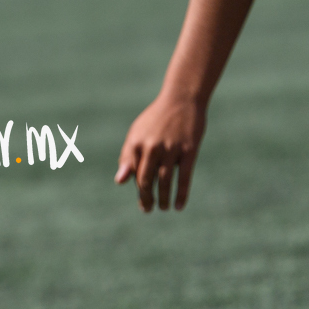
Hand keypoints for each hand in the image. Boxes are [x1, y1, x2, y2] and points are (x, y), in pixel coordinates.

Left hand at [114, 93, 207, 211]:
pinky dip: (181, 194)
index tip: (143, 201)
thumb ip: (128, 157)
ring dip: (164, 198)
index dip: (138, 189)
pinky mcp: (189, 150)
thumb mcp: (136, 133)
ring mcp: (171, 149)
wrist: (181, 99)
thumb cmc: (157, 119)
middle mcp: (152, 147)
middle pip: (146, 180)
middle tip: (148, 210)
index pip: (135, 174)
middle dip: (146, 198)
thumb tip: (120, 181)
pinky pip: (184, 177)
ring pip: (165, 181)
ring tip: (164, 208)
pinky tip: (179, 206)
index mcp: (136, 143)